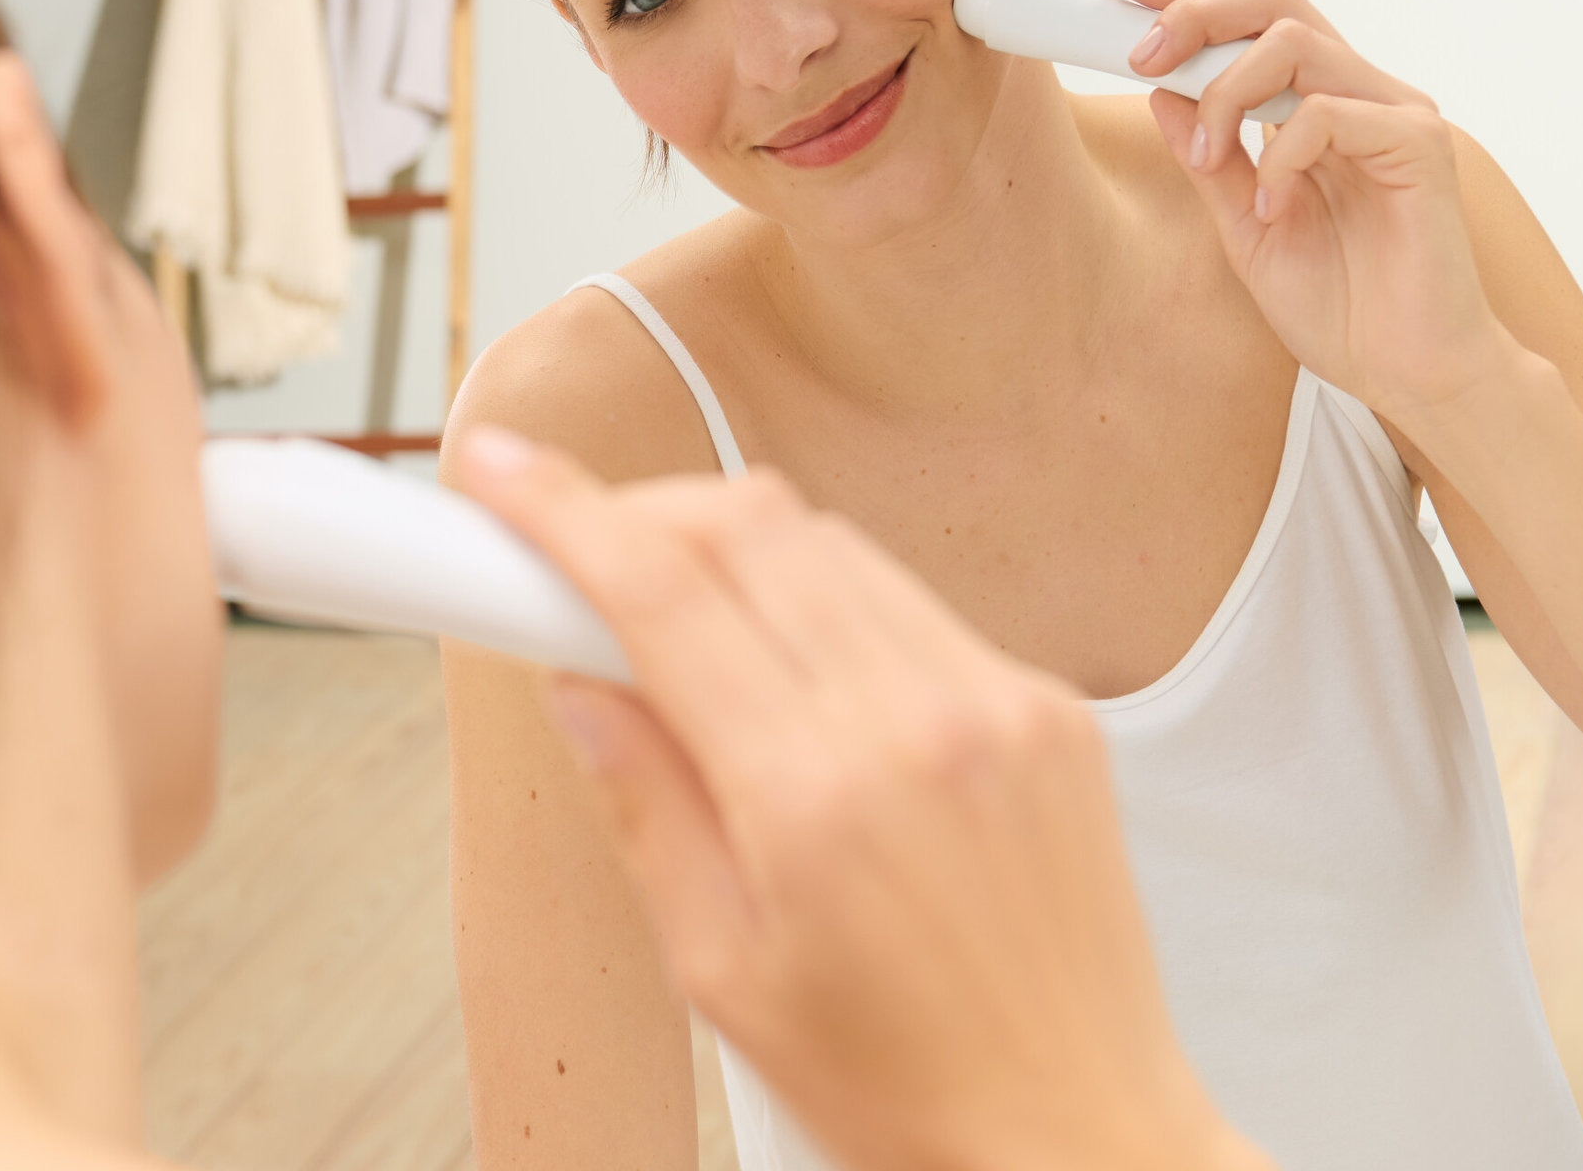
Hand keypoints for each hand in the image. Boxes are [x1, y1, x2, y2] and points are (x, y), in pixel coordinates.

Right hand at [458, 428, 1269, 1170]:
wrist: (1078, 1131)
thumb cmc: (906, 1088)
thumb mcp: (721, 971)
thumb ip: (645, 805)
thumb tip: (584, 687)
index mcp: (814, 796)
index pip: (662, 593)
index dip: (561, 512)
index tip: (504, 476)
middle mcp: (917, 719)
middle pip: (747, 523)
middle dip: (644, 511)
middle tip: (582, 557)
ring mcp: (996, 697)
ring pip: (829, 541)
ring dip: (736, 546)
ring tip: (690, 622)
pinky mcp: (1045, 702)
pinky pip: (910, 596)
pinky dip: (829, 596)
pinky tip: (801, 666)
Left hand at [1105, 0, 1522, 418]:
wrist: (1408, 374)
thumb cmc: (1340, 307)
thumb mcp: (1245, 229)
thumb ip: (1210, 162)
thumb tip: (1160, 92)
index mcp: (1314, 108)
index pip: (1248, 25)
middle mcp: (1358, 94)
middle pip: (1276, 2)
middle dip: (1195, 13)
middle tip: (1141, 56)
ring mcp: (1393, 113)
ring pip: (1295, 45)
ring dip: (1226, 95)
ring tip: (1207, 159)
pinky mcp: (1419, 145)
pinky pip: (1328, 113)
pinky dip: (1280, 155)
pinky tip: (1273, 207)